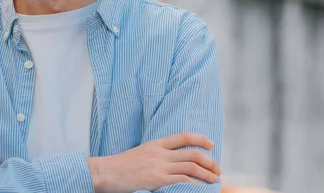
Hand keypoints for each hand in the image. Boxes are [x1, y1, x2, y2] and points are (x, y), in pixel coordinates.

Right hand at [88, 133, 219, 192]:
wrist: (107, 171)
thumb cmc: (121, 165)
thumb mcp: (141, 152)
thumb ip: (156, 153)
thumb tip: (171, 159)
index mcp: (156, 143)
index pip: (184, 136)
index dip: (201, 139)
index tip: (211, 145)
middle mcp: (160, 153)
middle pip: (192, 154)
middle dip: (209, 161)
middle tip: (217, 169)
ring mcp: (160, 166)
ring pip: (191, 167)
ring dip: (207, 174)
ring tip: (214, 180)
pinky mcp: (158, 180)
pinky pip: (182, 181)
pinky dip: (195, 184)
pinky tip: (201, 188)